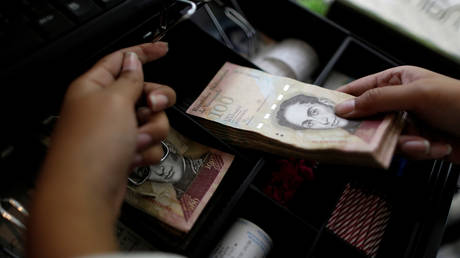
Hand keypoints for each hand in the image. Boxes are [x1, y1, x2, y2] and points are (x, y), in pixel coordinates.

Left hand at [27, 41, 175, 257]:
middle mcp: (105, 107)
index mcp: (95, 86)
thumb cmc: (94, 144)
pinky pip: (150, 143)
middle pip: (145, 91)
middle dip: (156, 100)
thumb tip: (133, 59)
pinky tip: (133, 158)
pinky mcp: (125, 152)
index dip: (144, 52)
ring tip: (136, 141)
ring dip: (152, 130)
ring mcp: (116, 131)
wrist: (87, 193)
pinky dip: (147, 150)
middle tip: (151, 107)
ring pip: (154, 119)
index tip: (165, 49)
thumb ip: (130, 78)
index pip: (122, 60)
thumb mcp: (114, 100)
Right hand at [334, 65, 459, 162]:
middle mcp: (400, 101)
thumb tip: (345, 107)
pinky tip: (437, 145)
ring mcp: (408, 122)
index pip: (359, 88)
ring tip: (424, 142)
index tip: (325, 114)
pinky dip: (420, 151)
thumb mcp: (416, 95)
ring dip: (406, 144)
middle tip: (375, 137)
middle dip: (376, 131)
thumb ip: (377, 100)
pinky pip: (403, 150)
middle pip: (368, 119)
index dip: (342, 100)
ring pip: (385, 138)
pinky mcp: (417, 142)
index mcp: (397, 80)